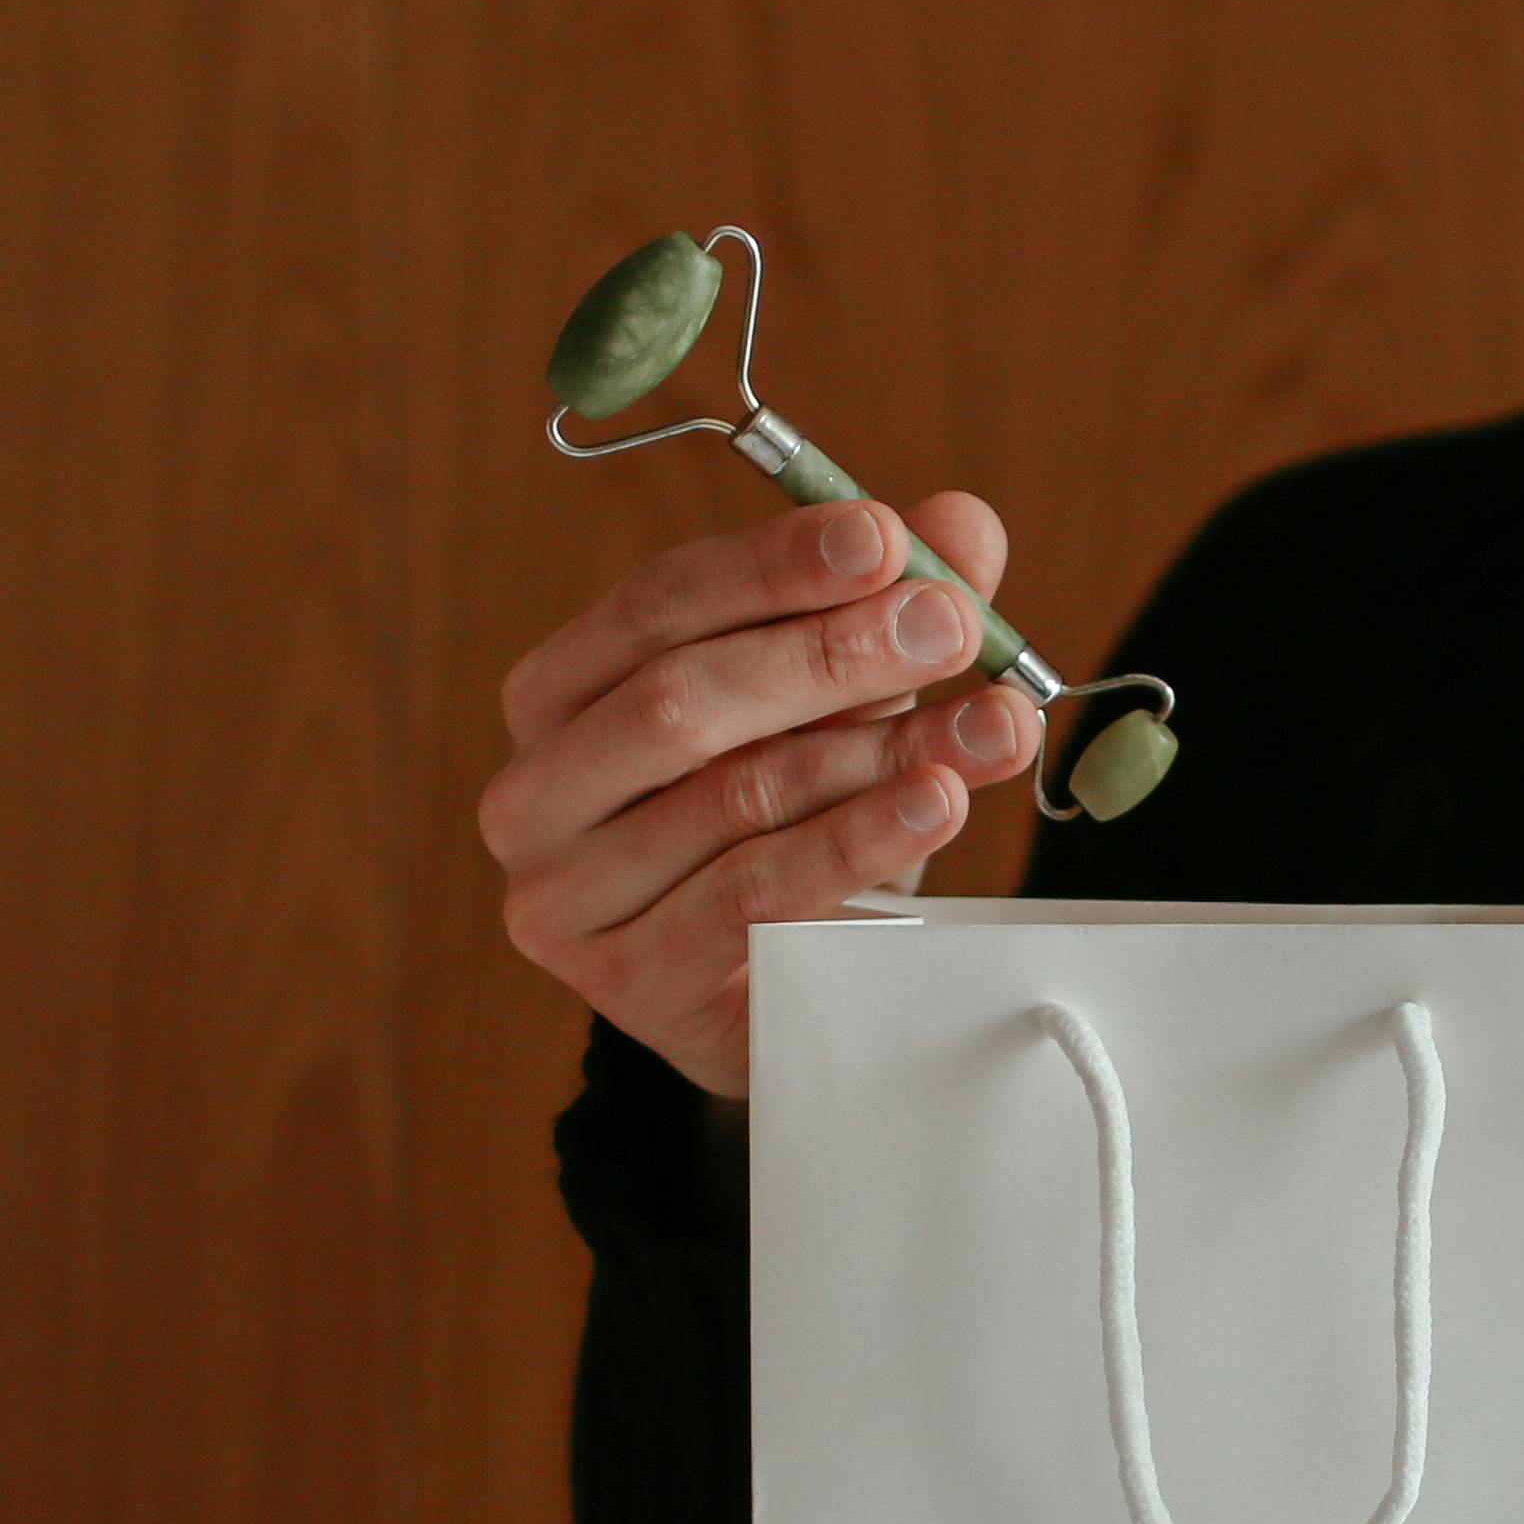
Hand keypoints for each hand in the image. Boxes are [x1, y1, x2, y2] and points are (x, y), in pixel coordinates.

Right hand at [484, 491, 1034, 1101]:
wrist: (767, 1000)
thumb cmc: (790, 825)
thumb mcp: (838, 707)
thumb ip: (883, 611)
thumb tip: (961, 524)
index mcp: (560, 691)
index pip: (656, 604)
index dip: (773, 567)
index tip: (885, 538)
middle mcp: (535, 789)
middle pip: (680, 698)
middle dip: (830, 654)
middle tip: (950, 627)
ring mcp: (565, 894)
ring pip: (730, 799)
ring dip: (872, 752)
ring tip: (989, 724)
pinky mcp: (628, 979)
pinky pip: (755, 895)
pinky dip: (859, 841)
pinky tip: (939, 802)